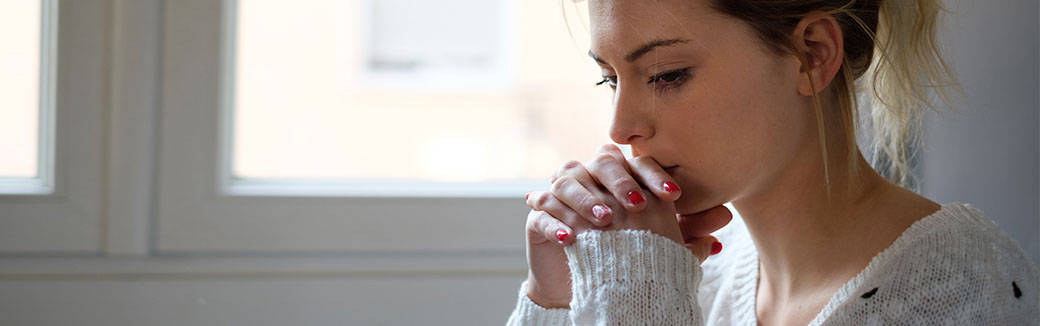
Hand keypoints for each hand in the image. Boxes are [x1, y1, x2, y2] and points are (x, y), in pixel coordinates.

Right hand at [521, 144, 732, 306]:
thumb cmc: (630, 259)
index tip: (675, 197)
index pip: (636, 163)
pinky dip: (556, 223)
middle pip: (600, 162)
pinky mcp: (538, 218)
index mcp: (619, 177)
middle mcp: (589, 179)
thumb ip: (690, 231)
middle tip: (638, 205)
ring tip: (605, 220)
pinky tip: (572, 240)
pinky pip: (542, 213)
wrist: (592, 290)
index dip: (655, 175)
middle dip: (620, 181)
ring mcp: (560, 196)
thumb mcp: (664, 247)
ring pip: (567, 183)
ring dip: (586, 200)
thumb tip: (726, 218)